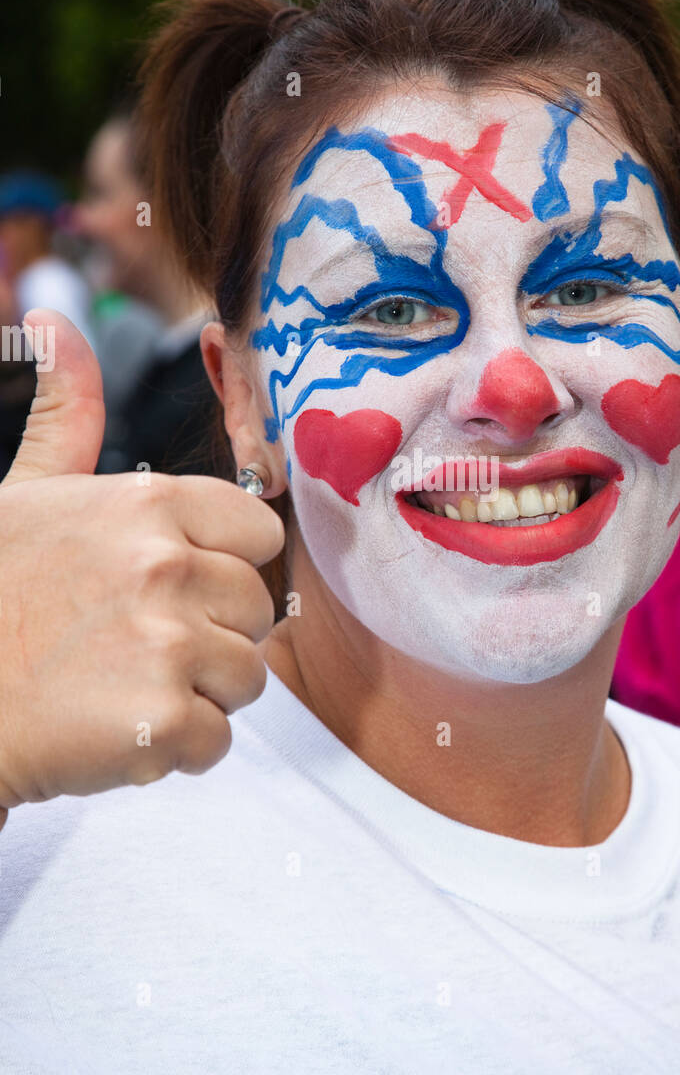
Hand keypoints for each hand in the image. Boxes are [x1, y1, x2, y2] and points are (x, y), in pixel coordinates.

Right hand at [0, 309, 284, 829]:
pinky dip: (176, 750)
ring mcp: (169, 644)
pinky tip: (119, 729)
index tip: (180, 584)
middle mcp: (167, 565)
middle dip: (211, 634)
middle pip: (257, 608)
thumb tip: (55, 324)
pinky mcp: (163, 721)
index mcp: (149, 504)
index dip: (227, 564)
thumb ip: (67, 415)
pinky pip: (218, 741)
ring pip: (247, 676)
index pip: (259, 530)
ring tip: (125, 685)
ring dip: (197, 694)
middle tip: (136, 645)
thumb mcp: (25, 492)